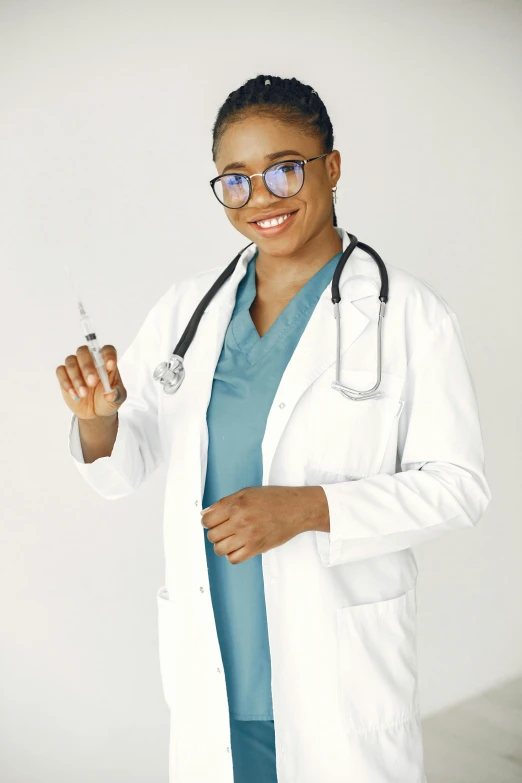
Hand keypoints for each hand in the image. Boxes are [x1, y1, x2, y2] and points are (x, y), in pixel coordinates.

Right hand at [56, 344, 126, 419]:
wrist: (95, 412)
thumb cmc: (107, 399)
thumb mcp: (117, 399)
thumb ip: (116, 395)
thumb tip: (109, 395)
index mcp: (106, 362)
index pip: (107, 350)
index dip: (108, 355)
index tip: (110, 366)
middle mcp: (90, 360)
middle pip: (83, 351)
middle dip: (87, 366)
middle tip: (92, 382)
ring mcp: (76, 366)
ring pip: (71, 361)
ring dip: (76, 378)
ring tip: (84, 394)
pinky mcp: (65, 375)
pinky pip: (61, 371)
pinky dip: (66, 382)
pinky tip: (74, 393)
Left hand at [200, 485, 327, 564]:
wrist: (297, 509)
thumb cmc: (275, 499)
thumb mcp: (247, 493)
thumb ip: (224, 503)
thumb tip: (205, 513)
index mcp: (236, 504)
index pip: (208, 519)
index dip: (208, 522)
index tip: (212, 522)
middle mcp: (240, 520)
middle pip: (212, 535)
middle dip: (215, 533)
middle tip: (223, 530)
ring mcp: (248, 536)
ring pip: (220, 549)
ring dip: (222, 545)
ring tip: (231, 539)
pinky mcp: (256, 548)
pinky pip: (234, 559)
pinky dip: (232, 555)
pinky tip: (238, 547)